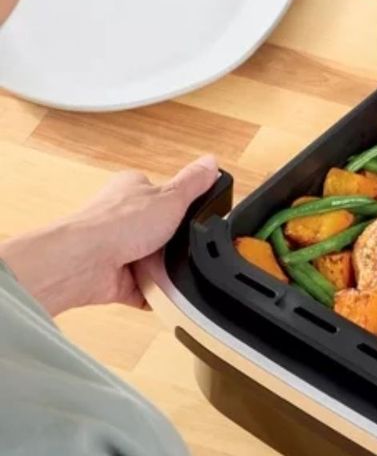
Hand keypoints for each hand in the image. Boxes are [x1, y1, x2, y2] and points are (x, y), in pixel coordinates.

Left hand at [0, 156, 218, 314]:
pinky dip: (157, 293)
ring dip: (167, 268)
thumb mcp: (171, 197)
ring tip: (173, 266)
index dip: (180, 205)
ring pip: (155, 260)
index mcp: (132, 191)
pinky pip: (147, 288)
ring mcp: (118, 249)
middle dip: (176, 241)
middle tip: (188, 243)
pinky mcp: (117, 277)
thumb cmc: (116, 223)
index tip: (195, 213)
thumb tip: (210, 162)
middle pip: (162, 230)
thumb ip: (193, 182)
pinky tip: (164, 289)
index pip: (161, 193)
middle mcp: (121, 219)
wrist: (87, 261)